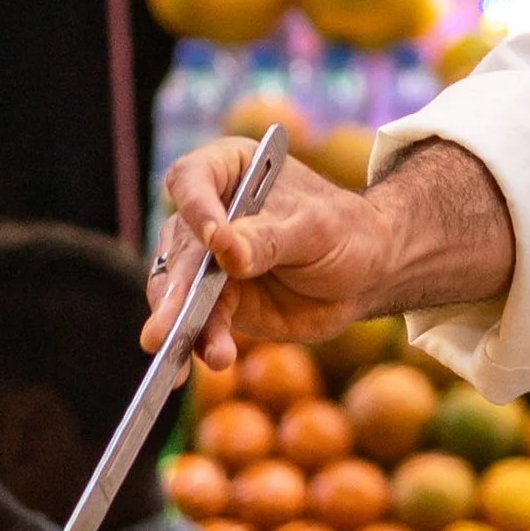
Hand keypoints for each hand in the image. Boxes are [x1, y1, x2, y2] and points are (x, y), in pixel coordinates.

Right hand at [145, 137, 513, 374]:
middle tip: (163, 325)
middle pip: (178, 247)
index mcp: (228, 170)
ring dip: (178, 323)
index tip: (216, 239)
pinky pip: (200, 323)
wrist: (366, 274)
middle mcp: (206, 214)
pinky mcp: (217, 302)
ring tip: (176, 353)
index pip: (191, 179)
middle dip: (174, 288)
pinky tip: (214, 359)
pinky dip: (201, 343)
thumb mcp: (316, 227)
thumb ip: (270, 239)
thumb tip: (225, 252)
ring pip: (178, 291)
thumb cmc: (344, 230)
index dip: (196, 208)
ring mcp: (206, 262)